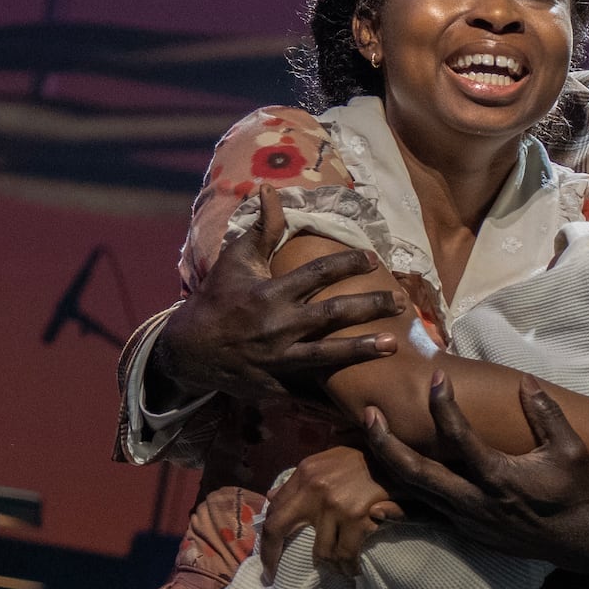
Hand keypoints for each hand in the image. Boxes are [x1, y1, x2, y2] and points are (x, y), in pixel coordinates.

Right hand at [150, 183, 405, 403]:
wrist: (188, 350)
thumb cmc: (217, 299)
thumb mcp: (236, 260)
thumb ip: (262, 228)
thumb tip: (269, 190)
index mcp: (270, 293)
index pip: (317, 273)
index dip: (348, 264)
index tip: (373, 260)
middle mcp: (277, 326)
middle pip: (332, 314)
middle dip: (369, 307)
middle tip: (401, 302)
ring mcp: (277, 360)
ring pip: (327, 355)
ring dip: (361, 350)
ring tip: (392, 345)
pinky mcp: (275, 386)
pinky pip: (308, 393)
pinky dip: (333, 397)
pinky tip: (363, 398)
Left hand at [258, 446, 403, 578]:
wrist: (399, 457)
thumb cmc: (364, 460)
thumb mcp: (328, 461)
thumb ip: (301, 479)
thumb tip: (270, 497)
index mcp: (305, 472)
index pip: (274, 508)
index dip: (266, 536)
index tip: (266, 555)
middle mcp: (314, 487)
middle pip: (278, 528)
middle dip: (272, 556)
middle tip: (272, 575)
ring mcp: (334, 504)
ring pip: (320, 550)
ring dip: (329, 564)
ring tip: (337, 567)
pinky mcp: (356, 517)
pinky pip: (345, 554)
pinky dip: (348, 566)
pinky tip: (353, 569)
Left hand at [363, 372, 588, 576]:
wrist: (579, 540)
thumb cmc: (576, 491)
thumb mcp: (570, 449)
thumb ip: (545, 413)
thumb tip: (525, 381)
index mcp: (498, 476)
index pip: (458, 436)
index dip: (444, 404)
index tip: (437, 377)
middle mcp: (474, 500)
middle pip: (417, 472)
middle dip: (387, 442)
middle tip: (369, 414)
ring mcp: (466, 520)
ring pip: (415, 494)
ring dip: (389, 465)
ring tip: (369, 438)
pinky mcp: (466, 531)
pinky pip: (425, 516)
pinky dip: (400, 507)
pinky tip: (378, 501)